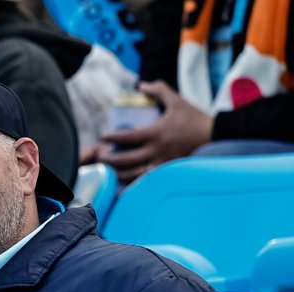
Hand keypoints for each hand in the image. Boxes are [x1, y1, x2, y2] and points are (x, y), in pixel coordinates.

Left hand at [98, 81, 213, 182]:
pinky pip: (144, 180)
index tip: (103, 137)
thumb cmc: (194, 118)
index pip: (127, 137)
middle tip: (101, 155)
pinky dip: (131, 181)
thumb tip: (141, 85)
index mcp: (156, 133)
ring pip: (132, 174)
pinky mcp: (166, 172)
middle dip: (109, 159)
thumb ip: (159, 91)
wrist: (216, 136)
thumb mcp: (177, 101)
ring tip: (108, 168)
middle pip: (125, 159)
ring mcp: (161, 164)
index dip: (112, 138)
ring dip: (117, 172)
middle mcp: (157, 151)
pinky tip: (123, 179)